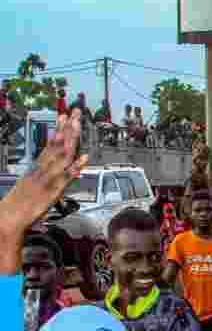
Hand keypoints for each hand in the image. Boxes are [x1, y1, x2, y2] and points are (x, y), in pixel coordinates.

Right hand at [1, 108, 86, 232]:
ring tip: (76, 125)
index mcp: (37, 167)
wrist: (8, 217)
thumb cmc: (19, 203)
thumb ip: (42, 174)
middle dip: (67, 128)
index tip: (63, 116)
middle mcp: (42, 170)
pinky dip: (75, 167)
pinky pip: (65, 178)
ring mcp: (47, 179)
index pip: (49, 144)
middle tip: (73, 113)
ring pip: (61, 156)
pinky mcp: (52, 191)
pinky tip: (83, 158)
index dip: (58, 130)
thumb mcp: (30, 183)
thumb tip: (52, 167)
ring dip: (70, 141)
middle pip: (57, 146)